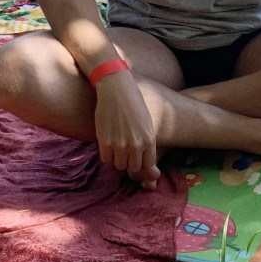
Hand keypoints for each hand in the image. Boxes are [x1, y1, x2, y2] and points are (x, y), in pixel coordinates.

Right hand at [93, 70, 160, 188]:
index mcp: (149, 139)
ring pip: (119, 165)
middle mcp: (136, 144)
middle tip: (125, 151)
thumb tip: (155, 173)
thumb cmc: (133, 103)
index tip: (136, 158)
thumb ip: (147, 145)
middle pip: (132, 168)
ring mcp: (120, 144)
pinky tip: (107, 143)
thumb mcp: (146, 123)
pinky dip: (106, 155)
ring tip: (116, 145)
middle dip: (129, 162)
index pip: (147, 166)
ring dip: (117, 159)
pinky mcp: (105, 141)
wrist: (116, 88)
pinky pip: (106, 160)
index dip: (142, 165)